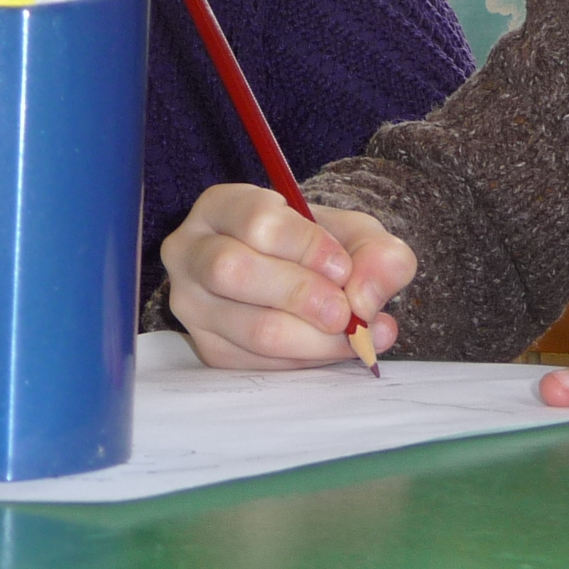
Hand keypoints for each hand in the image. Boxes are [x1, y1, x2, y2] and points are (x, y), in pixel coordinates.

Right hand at [163, 183, 415, 370]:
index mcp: (221, 206)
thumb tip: (366, 301)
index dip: (304, 245)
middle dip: (300, 295)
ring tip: (354, 335)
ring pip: (249, 327)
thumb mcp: (355, 235)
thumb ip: (377, 255)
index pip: (255, 220)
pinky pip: (256, 362)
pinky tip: (330, 348)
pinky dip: (303, 359)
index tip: (342, 268)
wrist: (300, 278)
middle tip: (346, 312)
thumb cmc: (319, 248)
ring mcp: (191, 304)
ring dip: (313, 338)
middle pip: (233, 272)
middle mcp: (191, 252)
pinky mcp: (208, 347)